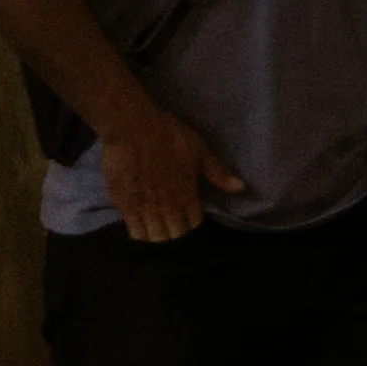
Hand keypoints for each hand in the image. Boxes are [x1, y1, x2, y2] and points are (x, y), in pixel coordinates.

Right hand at [98, 97, 224, 242]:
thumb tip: (241, 188)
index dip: (193, 225)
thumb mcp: (198, 149)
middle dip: (176, 233)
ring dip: (159, 236)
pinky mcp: (125, 206)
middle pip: (175, 236)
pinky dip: (140, 234)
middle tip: (173, 226)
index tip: (189, 220)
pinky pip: (135, 233)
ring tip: (157, 229)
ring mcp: (145, 208)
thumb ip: (217, 172)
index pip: (194, 225)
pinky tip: (140, 227)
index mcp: (187, 194)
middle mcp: (167, 206)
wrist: (132, 127)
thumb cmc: (168, 134)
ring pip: (156, 238)